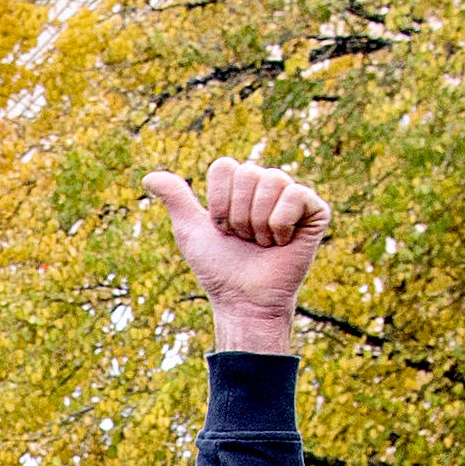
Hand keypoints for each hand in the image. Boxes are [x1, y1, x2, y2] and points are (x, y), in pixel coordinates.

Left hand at [143, 157, 330, 352]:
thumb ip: (176, 199)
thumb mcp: (191, 231)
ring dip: (257, 222)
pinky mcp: (316, 210)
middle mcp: (267, 185)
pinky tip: (282, 242)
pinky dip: (280, 224)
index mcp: (240, 185)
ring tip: (261, 243)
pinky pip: (296, 194)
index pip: (224, 166)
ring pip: (272, 181)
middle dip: (237, 214)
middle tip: (243, 239)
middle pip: (247, 173)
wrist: (244, 299)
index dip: (217, 203)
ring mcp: (292, 196)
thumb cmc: (219, 267)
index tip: (221, 228)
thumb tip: (149, 176)